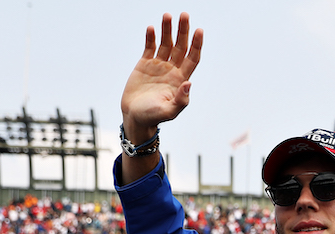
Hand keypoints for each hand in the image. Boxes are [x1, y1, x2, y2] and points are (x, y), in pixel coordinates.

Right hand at [120, 12, 202, 139]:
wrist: (134, 117)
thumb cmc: (153, 117)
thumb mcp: (168, 112)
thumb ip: (180, 100)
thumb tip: (188, 84)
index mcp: (180, 79)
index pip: (192, 58)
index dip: (197, 44)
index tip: (199, 30)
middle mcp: (172, 70)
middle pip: (181, 46)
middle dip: (183, 31)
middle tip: (184, 15)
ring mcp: (159, 66)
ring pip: (166, 43)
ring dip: (167, 30)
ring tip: (167, 15)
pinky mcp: (145, 64)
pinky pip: (150, 47)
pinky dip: (151, 37)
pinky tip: (152, 28)